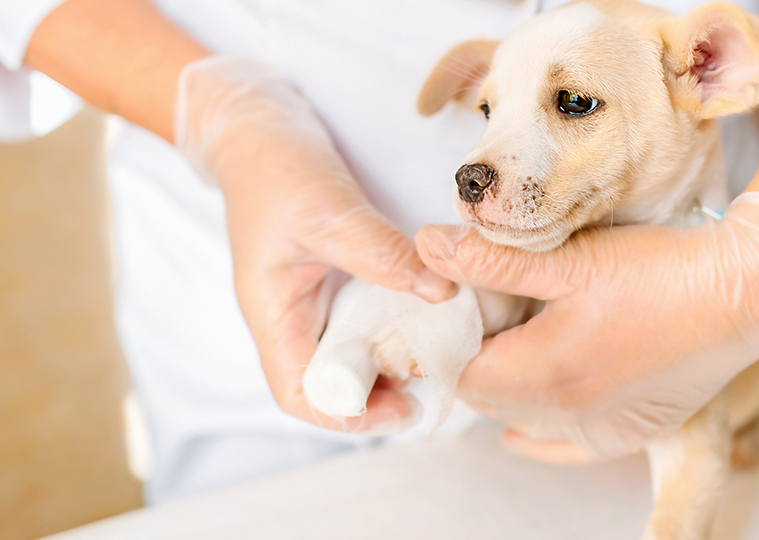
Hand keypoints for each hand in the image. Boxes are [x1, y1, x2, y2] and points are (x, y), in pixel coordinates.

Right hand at [175, 56, 455, 430]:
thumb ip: (380, 253)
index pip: (301, 393)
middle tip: (435, 376)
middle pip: (332, 384)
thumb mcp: (327, 210)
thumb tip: (441, 292)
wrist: (257, 129)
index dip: (350, 413)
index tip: (404, 406)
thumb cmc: (274, 169)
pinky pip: (365, 318)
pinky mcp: (333, 280)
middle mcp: (292, 318)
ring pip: (352, 353)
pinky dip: (396, 323)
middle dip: (382, 392)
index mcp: (273, 313)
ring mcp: (313, 301)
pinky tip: (428, 311)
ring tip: (438, 349)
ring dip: (392, 359)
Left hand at [417, 192, 758, 460]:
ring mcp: (602, 427)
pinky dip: (544, 429)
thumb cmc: (659, 271)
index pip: (463, 374)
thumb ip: (492, 259)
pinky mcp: (632, 430)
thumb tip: (427, 246)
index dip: (457, 339)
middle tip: (497, 317)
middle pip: (491, 398)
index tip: (467, 307)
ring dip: (513, 387)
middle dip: (482, 360)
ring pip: (526, 418)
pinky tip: (534, 421)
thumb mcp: (567, 258)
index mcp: (543, 372)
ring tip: (527, 343)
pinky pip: (568, 444)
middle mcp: (567, 412)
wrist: (746, 292)